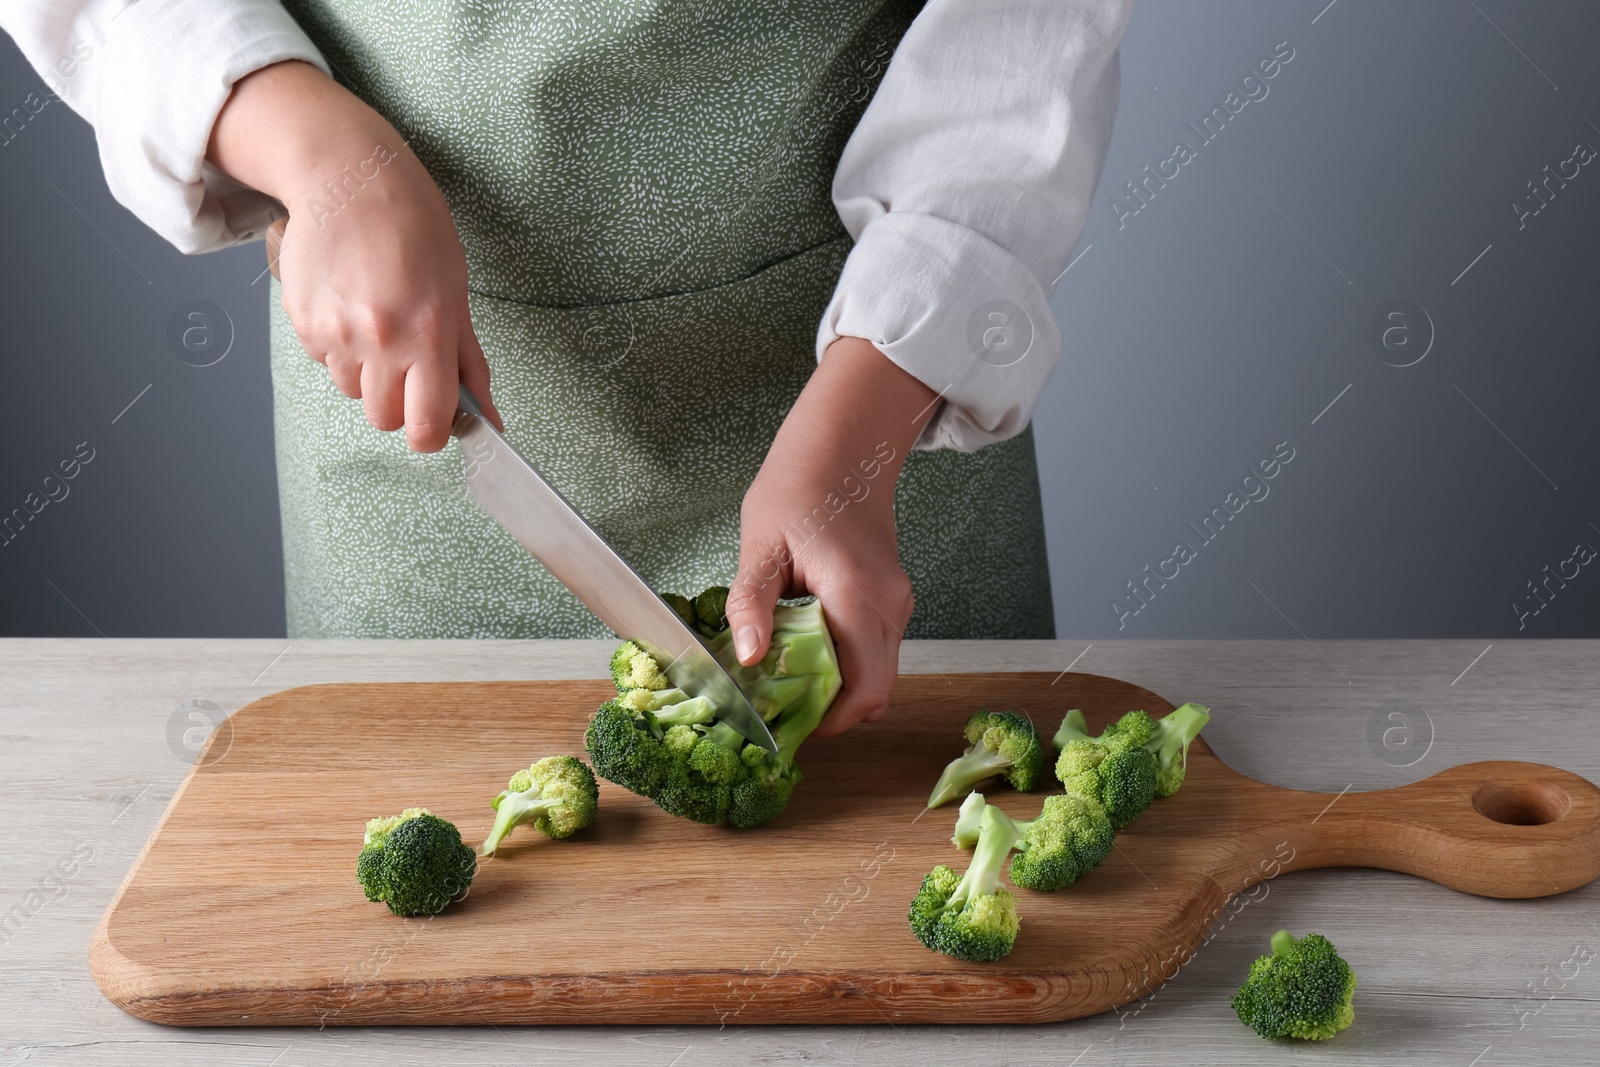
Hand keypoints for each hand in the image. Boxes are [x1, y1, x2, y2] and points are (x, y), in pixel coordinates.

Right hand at [209, 61, 500, 449]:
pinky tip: (351, 305)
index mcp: (427, 333)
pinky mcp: (303, 322)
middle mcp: (379, 339)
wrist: (349, 176)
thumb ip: (468, 362)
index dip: (432, 433)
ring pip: (352, 392)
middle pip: (384, 419)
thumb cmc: (413, 226)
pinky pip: (324, 362)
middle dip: (399, 403)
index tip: (435, 420)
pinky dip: (338, 347)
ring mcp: (335, 333)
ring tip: (379, 322)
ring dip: (368, 373)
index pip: (426, 427)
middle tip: (409, 363)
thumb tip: (487, 416)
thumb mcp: (457, 292)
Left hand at [725, 336, 940, 737]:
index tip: (788, 728)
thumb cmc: (799, 489)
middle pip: (876, 692)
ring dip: (839, 691)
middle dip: (832, 714)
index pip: (861, 687)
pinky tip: (807, 654)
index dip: (829, 721)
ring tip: (787, 683)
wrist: (843, 451)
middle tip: (783, 714)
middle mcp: (889, 605)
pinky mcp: (892, 602)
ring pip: (879, 675)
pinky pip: (877, 652)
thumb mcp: (760, 546)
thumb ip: (752, 605)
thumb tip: (747, 658)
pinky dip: (847, 667)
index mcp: (856, 594)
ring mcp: (897, 604)